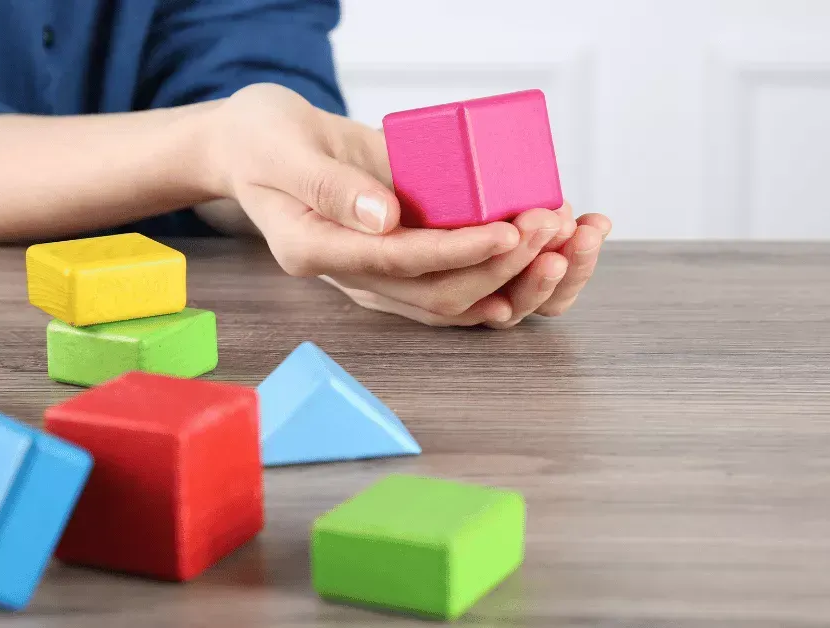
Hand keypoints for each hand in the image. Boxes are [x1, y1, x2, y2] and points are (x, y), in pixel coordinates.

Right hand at [208, 84, 610, 326]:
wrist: (260, 146)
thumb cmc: (263, 141)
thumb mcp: (281, 149)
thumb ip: (329, 185)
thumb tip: (387, 218)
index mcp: (319, 251)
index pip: (398, 264)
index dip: (457, 252)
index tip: (507, 229)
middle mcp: (359, 273)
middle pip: (441, 293)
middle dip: (504, 265)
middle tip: (549, 224)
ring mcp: (389, 268)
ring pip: (464, 297)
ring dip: (522, 276)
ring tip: (568, 236)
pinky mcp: (414, 251)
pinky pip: (469, 274)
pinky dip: (516, 266)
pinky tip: (557, 240)